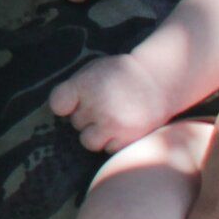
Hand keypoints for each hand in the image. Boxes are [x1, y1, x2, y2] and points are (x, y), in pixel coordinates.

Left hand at [50, 54, 170, 153]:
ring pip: (88, 141)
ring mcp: (111, 123)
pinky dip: (114, 141)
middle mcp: (96, 105)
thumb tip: (60, 111)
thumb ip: (74, 88)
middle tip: (105, 105)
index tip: (75, 101)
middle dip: (86, 116)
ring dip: (96, 133)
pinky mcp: (127, 138)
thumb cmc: (121, 75)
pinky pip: (108, 148)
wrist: (160, 80)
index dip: (65, 105)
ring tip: (111, 119)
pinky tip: (123, 126)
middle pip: (75, 123)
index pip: (57, 104)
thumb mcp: (94, 70)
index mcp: (84, 85)